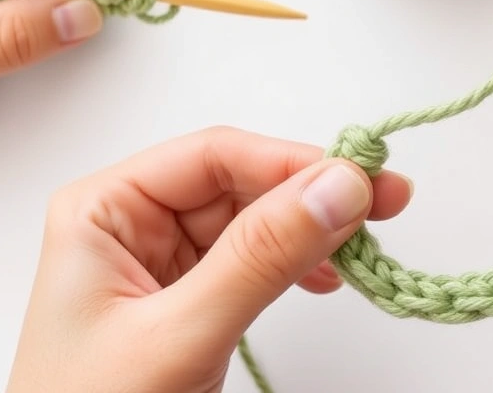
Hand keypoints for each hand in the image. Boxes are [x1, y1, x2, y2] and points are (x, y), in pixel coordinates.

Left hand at [6, 127, 413, 391]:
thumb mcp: (179, 335)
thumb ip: (258, 258)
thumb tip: (337, 187)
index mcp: (105, 210)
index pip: (215, 157)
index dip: (292, 162)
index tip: (361, 180)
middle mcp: (134, 225)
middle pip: (242, 184)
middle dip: (314, 195)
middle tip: (387, 202)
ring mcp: (164, 263)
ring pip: (257, 221)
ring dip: (313, 231)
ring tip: (365, 246)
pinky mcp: (191, 300)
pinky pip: (256, 262)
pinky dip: (299, 266)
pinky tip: (329, 277)